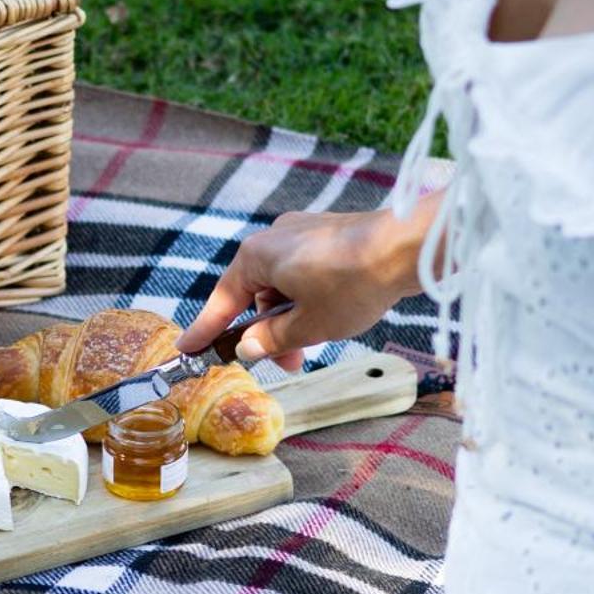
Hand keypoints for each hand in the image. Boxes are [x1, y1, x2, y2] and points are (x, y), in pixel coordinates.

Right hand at [175, 201, 438, 371]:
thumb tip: (247, 346)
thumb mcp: (308, 325)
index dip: (206, 330)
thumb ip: (271, 339)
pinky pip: (305, 271)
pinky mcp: (328, 233)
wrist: (405, 247)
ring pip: (284, 284)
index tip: (188, 350)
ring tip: (317, 340)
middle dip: (269, 331)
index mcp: (257, 256)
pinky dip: (309, 297)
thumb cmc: (352, 284)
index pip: (222, 301)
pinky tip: (332, 314)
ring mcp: (302, 231)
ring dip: (293, 315)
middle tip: (289, 362)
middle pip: (257, 294)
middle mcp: (273, 237)